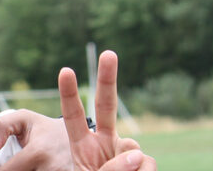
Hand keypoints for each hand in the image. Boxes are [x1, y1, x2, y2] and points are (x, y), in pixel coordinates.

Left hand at [0, 109, 71, 170]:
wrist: (78, 135)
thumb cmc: (43, 128)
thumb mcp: (22, 118)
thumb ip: (0, 127)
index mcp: (38, 152)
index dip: (0, 170)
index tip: (2, 165)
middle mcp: (52, 168)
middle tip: (21, 163)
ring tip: (32, 165)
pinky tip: (39, 168)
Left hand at [58, 50, 156, 170]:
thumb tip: (137, 154)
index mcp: (81, 147)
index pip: (73, 117)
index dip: (70, 94)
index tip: (65, 70)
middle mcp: (103, 144)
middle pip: (106, 107)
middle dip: (108, 79)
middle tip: (108, 52)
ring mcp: (124, 153)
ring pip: (135, 152)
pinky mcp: (144, 165)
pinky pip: (148, 166)